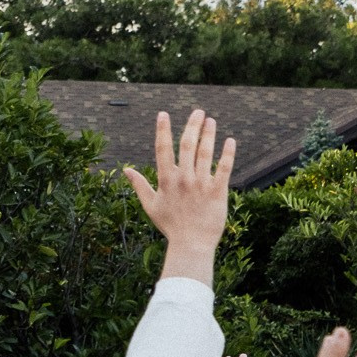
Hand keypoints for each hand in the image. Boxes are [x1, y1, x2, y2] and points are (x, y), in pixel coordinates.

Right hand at [127, 109, 234, 285]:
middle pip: (187, 145)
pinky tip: (230, 141)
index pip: (163, 149)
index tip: (163, 114)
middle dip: (192, 126)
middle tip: (198, 112)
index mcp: (166, 180)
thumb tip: (126, 170)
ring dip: (208, 135)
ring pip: (205, 153)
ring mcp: (201, 184)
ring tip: (211, 121)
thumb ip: (139, 186)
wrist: (191, 245)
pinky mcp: (217, 192)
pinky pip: (224, 168)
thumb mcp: (150, 206)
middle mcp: (183, 179)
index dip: (162, 130)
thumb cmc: (171, 226)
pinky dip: (227, 154)